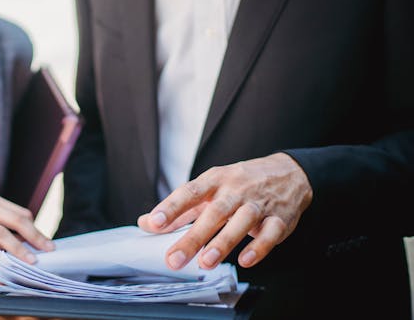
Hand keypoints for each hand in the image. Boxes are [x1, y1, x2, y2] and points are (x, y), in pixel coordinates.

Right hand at [0, 193, 53, 263]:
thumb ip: (5, 231)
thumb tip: (29, 242)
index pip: (21, 214)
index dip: (36, 229)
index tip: (46, 244)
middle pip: (15, 219)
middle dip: (34, 236)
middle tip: (47, 249)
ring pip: (0, 231)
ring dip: (17, 248)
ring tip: (29, 260)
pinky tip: (2, 262)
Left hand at [138, 153, 312, 269]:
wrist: (288, 173)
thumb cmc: (240, 183)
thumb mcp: (209, 188)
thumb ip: (179, 209)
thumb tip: (146, 223)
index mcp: (215, 180)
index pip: (189, 192)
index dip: (170, 207)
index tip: (153, 223)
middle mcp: (235, 190)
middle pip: (213, 213)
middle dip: (193, 237)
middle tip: (174, 259)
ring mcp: (259, 204)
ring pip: (242, 222)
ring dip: (223, 242)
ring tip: (206, 262)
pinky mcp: (280, 219)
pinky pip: (270, 233)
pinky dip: (259, 247)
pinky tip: (245, 260)